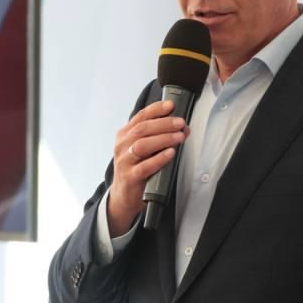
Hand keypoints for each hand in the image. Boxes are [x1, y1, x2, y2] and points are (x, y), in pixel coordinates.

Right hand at [107, 100, 187, 235]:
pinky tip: (170, 153)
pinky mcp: (130, 177)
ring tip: (179, 137)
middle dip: (163, 123)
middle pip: (142, 129)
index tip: (171, 105)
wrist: (123, 196)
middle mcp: (122, 146)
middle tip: (180, 123)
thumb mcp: (141, 149)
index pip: (140, 117)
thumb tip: (181, 126)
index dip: (156, 109)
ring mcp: (124, 162)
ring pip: (142, 145)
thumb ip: (156, 137)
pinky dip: (159, 158)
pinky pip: (145, 166)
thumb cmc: (136, 169)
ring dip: (163, 139)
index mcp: (124, 135)